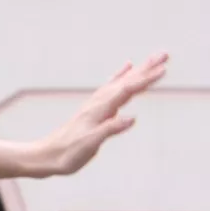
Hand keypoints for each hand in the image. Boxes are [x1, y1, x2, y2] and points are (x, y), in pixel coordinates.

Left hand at [33, 53, 167, 176]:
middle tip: (165, 54)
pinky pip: (111, 87)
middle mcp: (97, 104)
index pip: (126, 91)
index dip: (145, 80)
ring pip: (120, 82)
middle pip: (125, 82)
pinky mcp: (93, 109)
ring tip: (153, 59)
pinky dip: (120, 76)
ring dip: (138, 70)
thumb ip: (109, 130)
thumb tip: (132, 118)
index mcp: (98, 111)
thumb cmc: (67, 154)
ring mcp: (95, 105)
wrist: (45, 156)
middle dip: (146, 68)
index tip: (165, 69)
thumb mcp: (89, 145)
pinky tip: (126, 68)